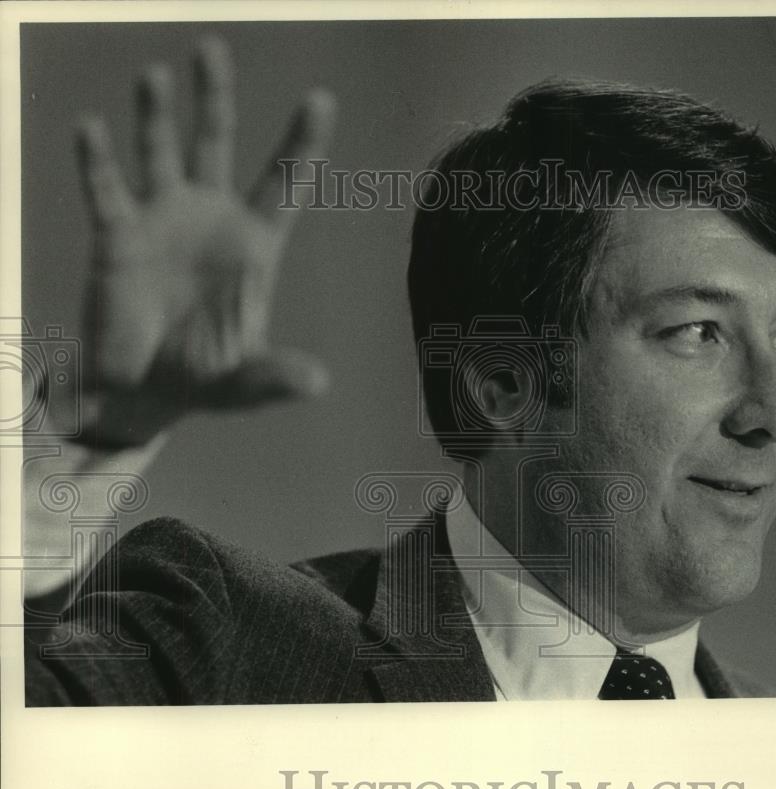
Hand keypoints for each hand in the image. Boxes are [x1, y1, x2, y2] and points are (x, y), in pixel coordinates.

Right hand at [74, 37, 334, 446]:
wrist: (142, 390)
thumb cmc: (205, 377)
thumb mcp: (245, 381)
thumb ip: (275, 377)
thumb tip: (318, 384)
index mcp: (253, 243)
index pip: (284, 183)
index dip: (301, 142)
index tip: (321, 97)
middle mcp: (210, 218)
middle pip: (215, 144)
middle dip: (215, 98)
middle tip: (212, 47)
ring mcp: (162, 221)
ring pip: (159, 153)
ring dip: (156, 115)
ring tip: (156, 76)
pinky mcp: (116, 237)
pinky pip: (105, 192)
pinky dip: (97, 162)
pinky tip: (90, 128)